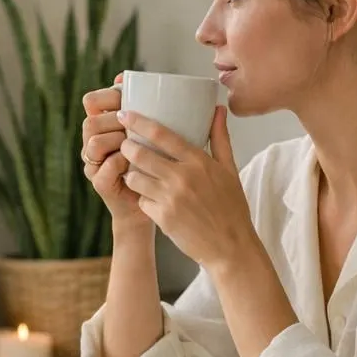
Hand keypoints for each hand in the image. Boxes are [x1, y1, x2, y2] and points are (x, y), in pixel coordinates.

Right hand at [80, 73, 150, 232]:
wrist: (155, 202)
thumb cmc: (156, 163)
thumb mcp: (152, 132)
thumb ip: (145, 108)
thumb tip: (129, 77)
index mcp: (104, 126)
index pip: (92, 102)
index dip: (105, 96)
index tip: (126, 97)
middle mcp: (94, 143)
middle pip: (90, 121)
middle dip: (113, 120)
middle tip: (135, 126)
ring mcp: (95, 164)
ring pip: (93, 143)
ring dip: (115, 140)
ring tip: (134, 144)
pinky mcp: (101, 184)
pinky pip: (104, 168)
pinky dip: (119, 163)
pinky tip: (134, 164)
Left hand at [118, 105, 258, 268]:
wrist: (231, 247)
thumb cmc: (231, 207)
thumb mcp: (229, 170)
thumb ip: (220, 138)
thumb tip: (218, 110)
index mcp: (199, 162)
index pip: (162, 135)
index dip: (138, 122)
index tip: (125, 113)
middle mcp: (182, 177)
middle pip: (140, 154)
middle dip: (127, 147)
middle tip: (125, 145)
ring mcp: (171, 198)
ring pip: (134, 178)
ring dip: (131, 174)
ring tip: (136, 173)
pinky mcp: (163, 218)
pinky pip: (141, 201)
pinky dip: (143, 198)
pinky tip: (151, 199)